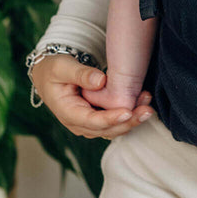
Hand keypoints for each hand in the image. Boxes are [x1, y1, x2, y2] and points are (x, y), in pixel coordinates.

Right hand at [29, 53, 154, 139]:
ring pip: (113, 130)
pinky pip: (114, 123)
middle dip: (129, 122)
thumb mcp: (62, 67)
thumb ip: (81, 74)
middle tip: (147, 110)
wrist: (48, 75)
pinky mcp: (96, 120)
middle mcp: (78, 124)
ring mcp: (88, 124)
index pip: (92, 121)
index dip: (111, 119)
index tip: (128, 111)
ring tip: (148, 105)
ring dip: (132, 120)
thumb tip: (100, 81)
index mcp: (67, 113)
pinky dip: (129, 117)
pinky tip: (142, 104)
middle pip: (106, 130)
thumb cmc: (54, 69)